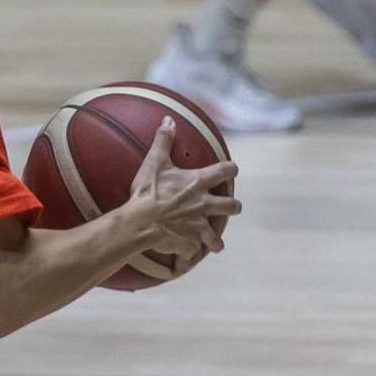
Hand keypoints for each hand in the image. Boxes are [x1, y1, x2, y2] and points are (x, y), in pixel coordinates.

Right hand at [125, 119, 240, 259]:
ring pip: (217, 236)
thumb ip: (163, 140)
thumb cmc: (148, 191)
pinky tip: (188, 256)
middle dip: (233, 207)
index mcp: (198, 183)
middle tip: (231, 207)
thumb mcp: (154, 162)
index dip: (231, 169)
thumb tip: (168, 120)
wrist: (141, 221)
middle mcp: (204, 204)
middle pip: (231, 206)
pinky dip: (190, 254)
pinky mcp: (190, 242)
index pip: (225, 171)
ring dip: (216, 240)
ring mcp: (199, 225)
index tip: (232, 169)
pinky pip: (194, 251)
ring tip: (216, 243)